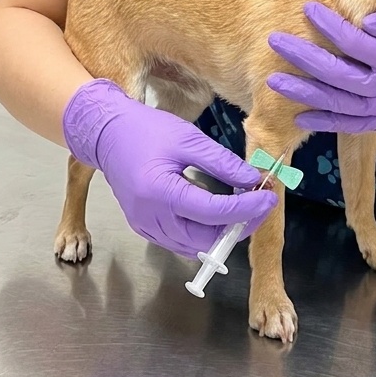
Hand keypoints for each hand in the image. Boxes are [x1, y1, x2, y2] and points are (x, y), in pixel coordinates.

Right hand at [62, 79, 276, 257]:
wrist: (107, 134)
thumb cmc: (146, 130)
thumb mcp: (187, 139)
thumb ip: (221, 162)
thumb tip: (252, 180)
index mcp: (160, 192)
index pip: (214, 213)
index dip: (247, 208)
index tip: (269, 198)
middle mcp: (150, 218)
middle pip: (206, 239)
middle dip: (238, 226)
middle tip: (259, 205)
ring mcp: (145, 226)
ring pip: (194, 246)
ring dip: (221, 232)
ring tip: (241, 207)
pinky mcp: (143, 228)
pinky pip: (179, 241)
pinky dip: (201, 232)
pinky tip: (215, 212)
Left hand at [266, 3, 375, 140]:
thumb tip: (369, 20)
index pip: (354, 43)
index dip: (328, 25)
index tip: (307, 6)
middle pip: (335, 75)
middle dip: (302, 58)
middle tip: (274, 40)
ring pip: (335, 104)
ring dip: (302, 93)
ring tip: (272, 81)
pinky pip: (347, 126)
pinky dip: (323, 123)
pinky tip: (299, 116)